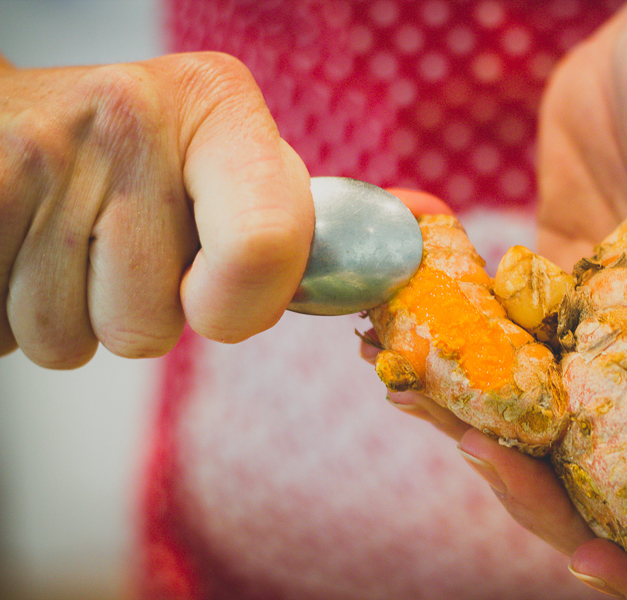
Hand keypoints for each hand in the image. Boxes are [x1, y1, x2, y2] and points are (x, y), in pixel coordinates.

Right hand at [0, 52, 313, 367]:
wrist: (17, 116)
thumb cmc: (143, 156)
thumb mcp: (230, 161)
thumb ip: (282, 224)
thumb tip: (349, 287)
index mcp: (218, 104)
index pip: (263, 245)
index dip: (240, 308)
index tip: (218, 304)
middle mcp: (128, 116)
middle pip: (148, 327)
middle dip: (138, 310)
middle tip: (125, 245)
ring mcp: (37, 153)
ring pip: (66, 341)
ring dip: (72, 315)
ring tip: (71, 242)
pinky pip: (3, 336)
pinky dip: (13, 316)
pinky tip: (26, 251)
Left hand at [366, 1, 626, 596]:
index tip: (580, 551)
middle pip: (602, 482)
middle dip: (533, 485)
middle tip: (472, 443)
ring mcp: (603, 342)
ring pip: (536, 422)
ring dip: (473, 421)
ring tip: (412, 385)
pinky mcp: (551, 302)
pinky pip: (498, 351)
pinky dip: (450, 354)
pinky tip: (398, 337)